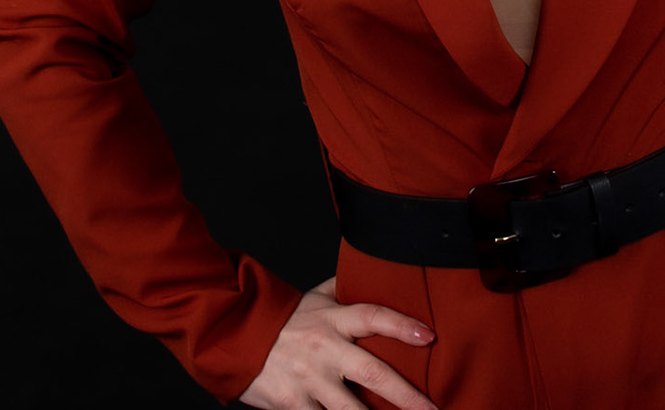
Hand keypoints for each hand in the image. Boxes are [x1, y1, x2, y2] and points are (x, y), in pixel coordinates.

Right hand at [241, 276, 438, 409]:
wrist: (231, 336)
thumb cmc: (279, 318)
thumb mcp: (312, 298)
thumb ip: (343, 288)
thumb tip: (369, 269)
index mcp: (333, 319)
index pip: (374, 317)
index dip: (402, 325)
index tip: (429, 337)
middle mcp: (324, 348)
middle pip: (373, 373)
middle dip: (406, 396)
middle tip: (432, 409)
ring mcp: (309, 378)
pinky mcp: (291, 403)